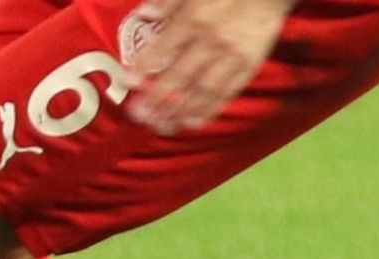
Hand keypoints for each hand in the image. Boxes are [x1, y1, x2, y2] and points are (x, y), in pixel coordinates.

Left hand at [125, 0, 296, 133]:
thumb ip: (168, 2)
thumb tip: (143, 14)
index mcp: (196, 18)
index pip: (164, 47)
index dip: (145, 66)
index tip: (128, 82)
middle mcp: (212, 41)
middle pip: (180, 76)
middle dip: (157, 98)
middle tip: (139, 115)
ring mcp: (232, 56)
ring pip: (202, 91)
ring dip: (180, 112)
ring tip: (161, 126)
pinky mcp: (249, 66)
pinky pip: (227, 93)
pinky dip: (209, 110)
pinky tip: (192, 122)